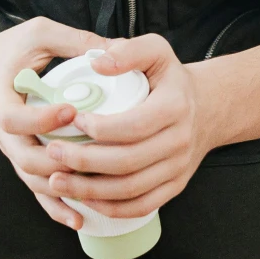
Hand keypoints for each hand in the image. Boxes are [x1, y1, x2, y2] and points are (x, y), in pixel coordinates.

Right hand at [0, 17, 103, 228]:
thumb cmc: (7, 53)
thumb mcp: (36, 34)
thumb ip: (71, 39)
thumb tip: (114, 49)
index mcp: (0, 101)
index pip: (15, 120)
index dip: (42, 120)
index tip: (71, 110)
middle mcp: (5, 134)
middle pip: (25, 160)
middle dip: (59, 161)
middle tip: (92, 152)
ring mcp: (13, 152)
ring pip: (34, 181)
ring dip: (63, 190)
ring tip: (96, 189)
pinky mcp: (23, 162)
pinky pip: (38, 192)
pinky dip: (56, 209)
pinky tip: (80, 220)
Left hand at [36, 33, 209, 221]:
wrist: (207, 108)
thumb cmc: (171, 80)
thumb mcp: (157, 51)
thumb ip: (128, 50)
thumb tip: (97, 62)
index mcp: (175, 107)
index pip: (134, 125)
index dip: (101, 128)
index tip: (73, 121)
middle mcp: (179, 141)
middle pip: (127, 162)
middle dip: (84, 161)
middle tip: (52, 152)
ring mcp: (177, 168)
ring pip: (131, 189)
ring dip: (90, 190)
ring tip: (56, 180)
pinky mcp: (173, 187)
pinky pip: (141, 206)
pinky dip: (110, 208)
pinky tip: (84, 199)